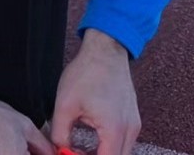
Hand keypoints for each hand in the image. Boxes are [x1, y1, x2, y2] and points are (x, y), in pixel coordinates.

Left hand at [49, 29, 140, 154]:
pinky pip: (123, 142)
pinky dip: (110, 147)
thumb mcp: (65, 105)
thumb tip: (59, 150)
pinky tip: (93, 143)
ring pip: (121, 153)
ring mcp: (134, 124)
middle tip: (75, 154)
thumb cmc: (87, 72)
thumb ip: (60, 134)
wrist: (106, 49)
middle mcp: (129, 130)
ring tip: (81, 151)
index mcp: (114, 129)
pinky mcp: (133, 118)